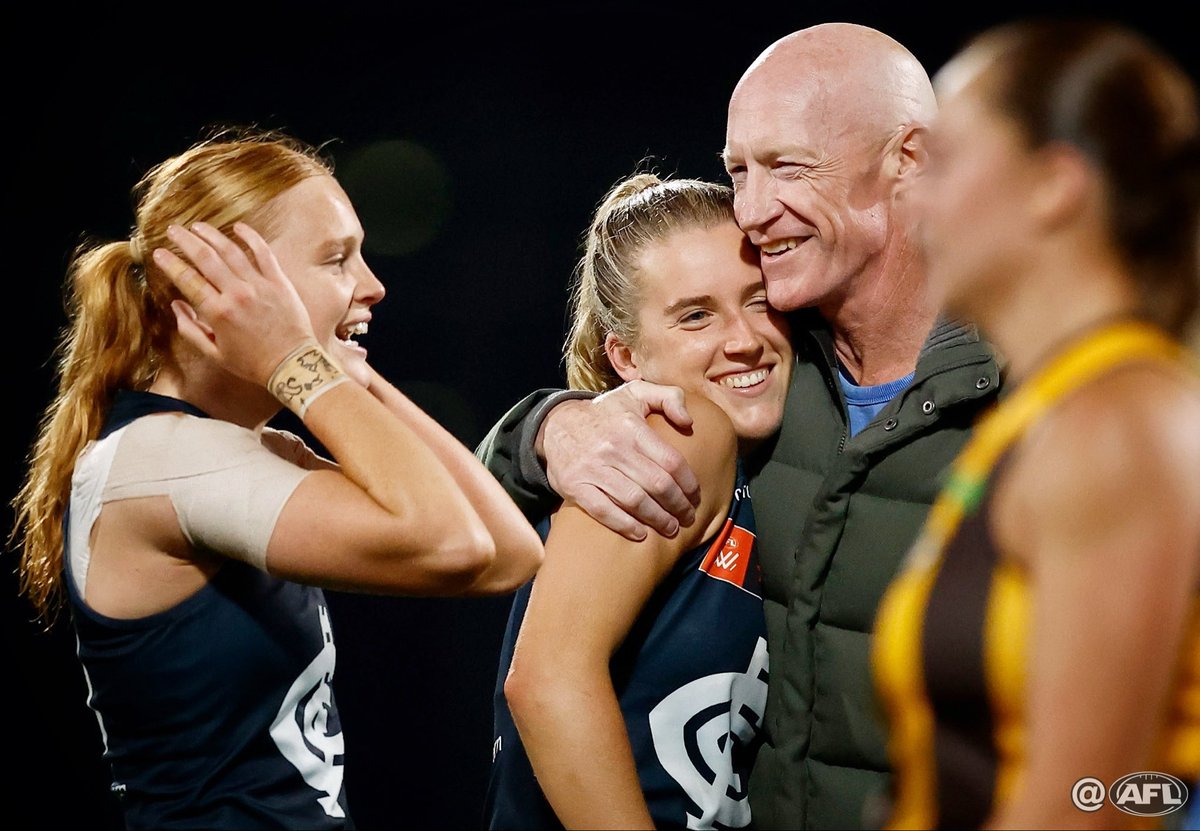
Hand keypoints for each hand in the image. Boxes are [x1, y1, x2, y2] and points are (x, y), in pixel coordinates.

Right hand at [153, 221, 314, 385]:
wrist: (292, 365)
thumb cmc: (252, 363)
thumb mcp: (214, 353)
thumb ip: (190, 329)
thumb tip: (176, 305)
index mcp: (218, 312)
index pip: (187, 279)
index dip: (170, 263)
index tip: (158, 253)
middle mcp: (237, 294)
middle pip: (205, 258)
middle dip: (185, 241)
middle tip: (172, 230)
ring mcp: (259, 285)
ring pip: (231, 251)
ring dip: (211, 235)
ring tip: (197, 226)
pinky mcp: (279, 282)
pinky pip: (263, 253)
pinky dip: (250, 237)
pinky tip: (238, 226)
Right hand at [540, 380, 700, 540]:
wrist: (555, 424)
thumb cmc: (604, 413)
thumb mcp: (636, 393)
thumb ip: (669, 397)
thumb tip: (690, 423)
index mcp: (632, 427)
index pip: (671, 461)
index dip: (689, 484)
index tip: (696, 496)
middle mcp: (613, 448)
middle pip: (657, 485)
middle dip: (678, 505)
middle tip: (688, 517)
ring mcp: (592, 469)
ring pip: (634, 501)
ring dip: (658, 519)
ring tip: (671, 528)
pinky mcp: (575, 486)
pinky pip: (604, 511)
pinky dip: (624, 525)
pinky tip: (640, 534)